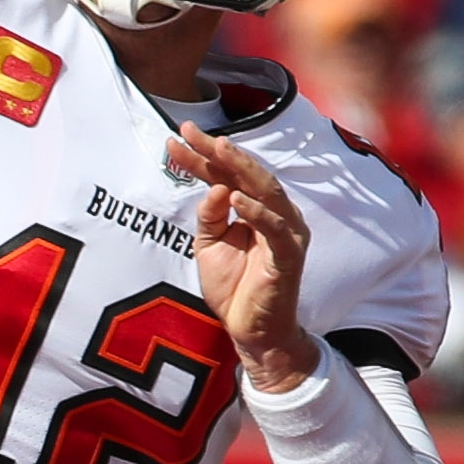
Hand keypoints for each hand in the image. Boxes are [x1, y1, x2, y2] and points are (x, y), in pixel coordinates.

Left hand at [172, 121, 320, 391]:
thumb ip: (210, 216)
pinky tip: (237, 197)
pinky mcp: (289, 256)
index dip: (202, 156)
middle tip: (190, 131)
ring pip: (266, 191)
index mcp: (255, 209)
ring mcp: (286, 233)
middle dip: (218, 151)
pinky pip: (275, 228)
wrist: (253, 332)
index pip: (227, 175)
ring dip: (242, 169)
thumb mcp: (210, 246)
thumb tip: (214, 187)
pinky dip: (257, 212)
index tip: (175, 138)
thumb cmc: (235, 287)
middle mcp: (275, 214)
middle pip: (247, 174)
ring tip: (218, 149)